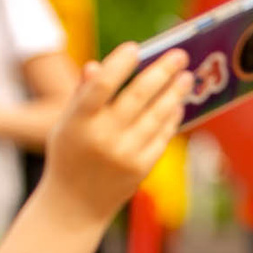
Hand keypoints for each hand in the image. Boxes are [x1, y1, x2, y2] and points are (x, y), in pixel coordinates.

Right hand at [36, 45, 189, 224]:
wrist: (74, 205)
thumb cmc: (70, 155)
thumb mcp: (66, 125)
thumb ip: (82, 95)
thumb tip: (96, 66)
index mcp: (78, 122)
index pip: (101, 86)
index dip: (119, 64)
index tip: (135, 48)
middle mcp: (102, 138)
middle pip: (137, 97)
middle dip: (161, 72)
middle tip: (179, 55)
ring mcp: (124, 155)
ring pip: (156, 116)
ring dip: (174, 93)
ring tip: (186, 76)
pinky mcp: (141, 168)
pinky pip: (161, 136)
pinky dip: (171, 118)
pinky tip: (178, 103)